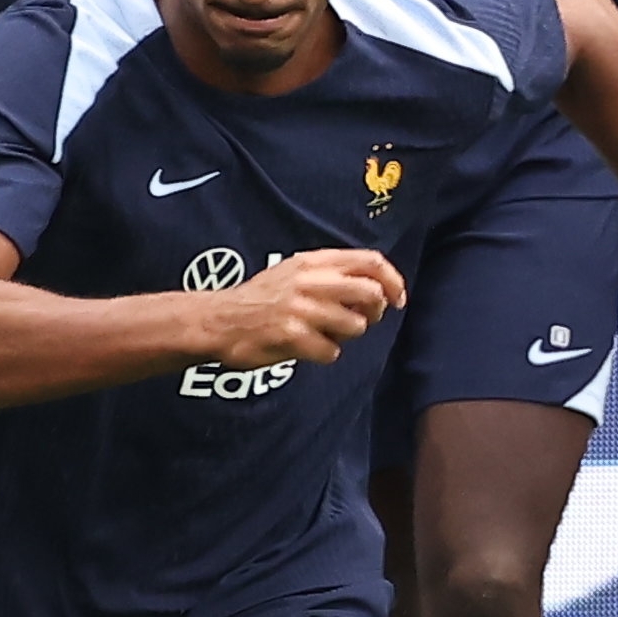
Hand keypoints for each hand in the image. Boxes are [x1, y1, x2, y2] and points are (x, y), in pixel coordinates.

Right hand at [205, 249, 406, 371]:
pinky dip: (325, 354)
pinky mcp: (291, 335)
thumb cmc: (261, 299)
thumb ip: (331, 274)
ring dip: (347, 336)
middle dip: (375, 312)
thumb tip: (375, 287)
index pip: (370, 262)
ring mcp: (301, 308)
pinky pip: (331, 351)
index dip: (393, 281)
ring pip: (355, 325)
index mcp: (313, 262)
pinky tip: (307, 348)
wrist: (219, 320)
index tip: (398, 299)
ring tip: (324, 334)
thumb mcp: (294, 271)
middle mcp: (310, 280)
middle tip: (362, 321)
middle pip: (370, 293)